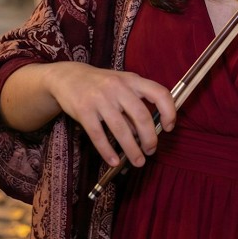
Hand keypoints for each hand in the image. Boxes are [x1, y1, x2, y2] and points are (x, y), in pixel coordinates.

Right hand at [44, 62, 176, 168]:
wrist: (68, 76)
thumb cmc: (101, 84)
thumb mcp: (121, 85)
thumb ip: (134, 104)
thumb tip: (145, 133)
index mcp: (132, 80)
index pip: (159, 93)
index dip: (169, 111)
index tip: (169, 127)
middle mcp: (118, 87)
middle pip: (141, 116)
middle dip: (149, 138)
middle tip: (151, 150)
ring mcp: (100, 98)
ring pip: (121, 129)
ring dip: (132, 150)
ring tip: (138, 162)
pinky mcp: (84, 110)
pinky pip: (98, 135)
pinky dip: (107, 151)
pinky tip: (114, 161)